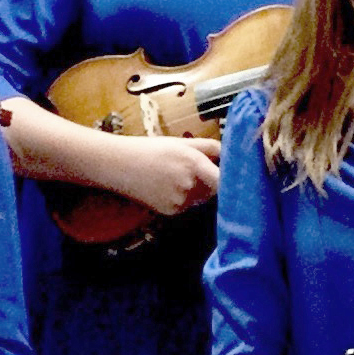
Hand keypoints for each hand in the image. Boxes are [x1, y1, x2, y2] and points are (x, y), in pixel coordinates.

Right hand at [93, 134, 222, 215]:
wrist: (120, 165)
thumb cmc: (151, 150)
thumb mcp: (181, 143)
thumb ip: (210, 147)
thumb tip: (230, 154)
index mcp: (194, 164)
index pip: (223, 179)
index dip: (230, 180)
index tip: (234, 177)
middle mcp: (189, 185)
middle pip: (214, 190)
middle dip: (210, 182)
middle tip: (197, 170)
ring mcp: (180, 200)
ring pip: (200, 198)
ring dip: (197, 190)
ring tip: (176, 176)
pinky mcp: (171, 211)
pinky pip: (187, 206)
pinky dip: (184, 198)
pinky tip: (167, 186)